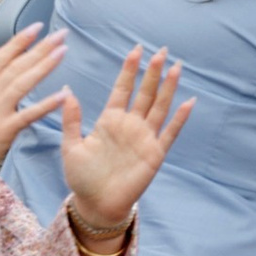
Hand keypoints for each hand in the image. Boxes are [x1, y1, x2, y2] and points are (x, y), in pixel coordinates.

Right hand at [0, 26, 67, 175]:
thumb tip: (1, 73)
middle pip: (15, 66)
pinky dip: (46, 104)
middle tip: (61, 34)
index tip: (37, 27)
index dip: (18, 42)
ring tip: (62, 51)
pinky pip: (28, 115)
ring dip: (44, 66)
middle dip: (39, 48)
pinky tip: (63, 95)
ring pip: (22, 84)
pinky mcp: (3, 131)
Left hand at [58, 46, 190, 223]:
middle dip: (153, 72)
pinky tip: (188, 102)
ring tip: (176, 67)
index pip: (123, 89)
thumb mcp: (71, 147)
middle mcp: (130, 125)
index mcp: (109, 120)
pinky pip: (170, 132)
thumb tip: (67, 91)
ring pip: (160, 107)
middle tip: (162, 51)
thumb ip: (72, 120)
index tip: (135, 50)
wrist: (96, 204)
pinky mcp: (155, 154)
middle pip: (145, 93)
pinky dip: (180, 118)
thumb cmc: (81, 177)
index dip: (129, 71)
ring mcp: (144, 138)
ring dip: (169, 88)